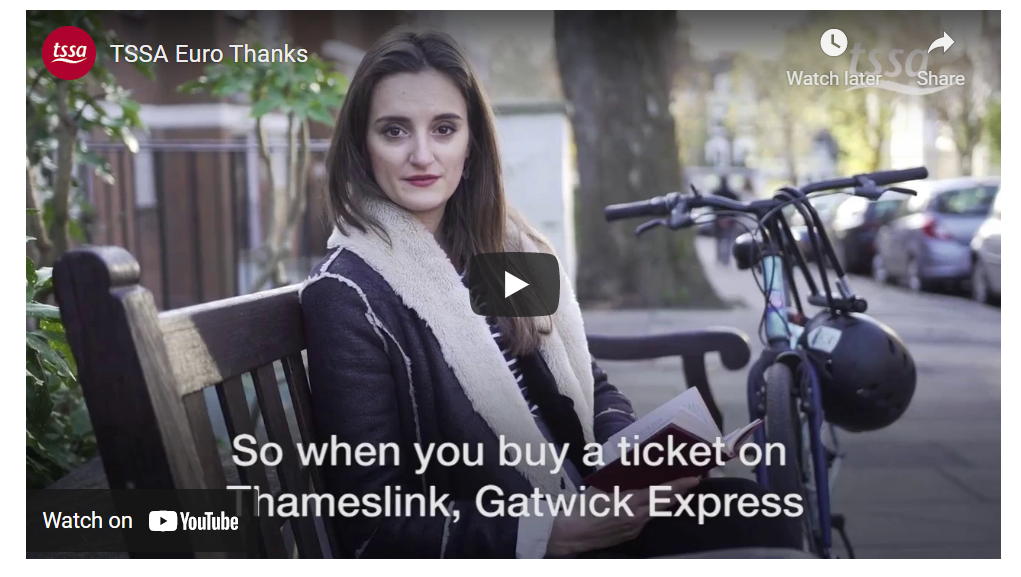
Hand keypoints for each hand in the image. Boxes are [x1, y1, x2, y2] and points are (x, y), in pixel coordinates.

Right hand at [545, 477, 698, 556]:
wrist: (573, 534)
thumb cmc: (584, 508)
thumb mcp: (601, 487)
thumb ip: (619, 480)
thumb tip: (631, 469)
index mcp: (630, 502)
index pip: (661, 492)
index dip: (679, 485)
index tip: (694, 478)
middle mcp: (637, 516)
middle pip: (666, 503)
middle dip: (681, 492)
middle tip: (693, 480)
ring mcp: (636, 527)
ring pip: (658, 512)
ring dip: (670, 501)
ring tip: (679, 489)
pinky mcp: (632, 534)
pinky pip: (648, 519)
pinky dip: (655, 509)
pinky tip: (655, 503)